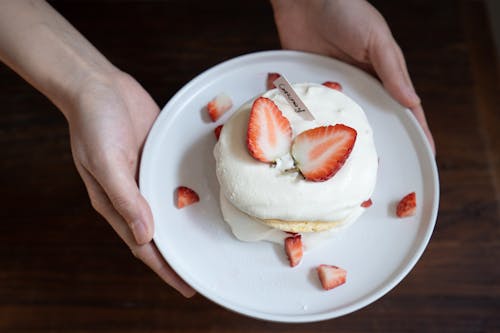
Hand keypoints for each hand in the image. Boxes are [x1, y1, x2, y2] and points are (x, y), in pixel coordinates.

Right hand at [66, 71, 194, 296]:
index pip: (143, 245)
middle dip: (181, 253)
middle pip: (161, 233)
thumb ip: (125, 198)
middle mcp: (135, 194)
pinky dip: (191, 194)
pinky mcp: (160, 158)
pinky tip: (211, 199)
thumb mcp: (106, 162)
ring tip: (214, 241)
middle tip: (208, 269)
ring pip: (171, 209)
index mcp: (116, 203)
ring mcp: (149, 176)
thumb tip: (146, 235)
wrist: (99, 86)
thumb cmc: (94, 123)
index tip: (187, 285)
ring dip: (188, 225)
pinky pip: (178, 181)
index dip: (164, 268)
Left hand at [271, 0, 434, 152]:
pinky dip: (312, 123)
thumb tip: (411, 101)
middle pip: (371, 120)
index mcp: (382, 75)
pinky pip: (311, 110)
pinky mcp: (308, 87)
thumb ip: (392, 70)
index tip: (426, 152)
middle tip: (378, 166)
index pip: (403, 107)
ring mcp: (333, 88)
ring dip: (343, 138)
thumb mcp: (375, 38)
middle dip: (375, 143)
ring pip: (341, 121)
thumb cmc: (345, 10)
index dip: (416, 129)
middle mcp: (359, 85)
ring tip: (345, 162)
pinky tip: (312, 142)